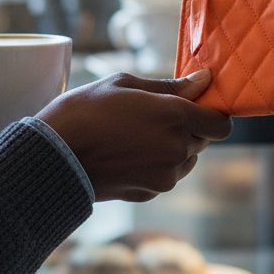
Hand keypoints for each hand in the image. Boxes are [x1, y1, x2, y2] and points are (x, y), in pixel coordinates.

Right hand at [38, 69, 231, 201]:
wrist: (52, 158)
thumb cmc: (83, 112)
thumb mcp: (123, 84)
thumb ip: (170, 85)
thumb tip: (203, 81)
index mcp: (174, 116)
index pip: (220, 123)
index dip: (211, 113)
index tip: (194, 105)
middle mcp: (176, 148)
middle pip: (203, 140)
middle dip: (187, 127)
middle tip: (152, 115)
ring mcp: (165, 175)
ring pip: (185, 159)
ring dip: (172, 146)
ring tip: (134, 135)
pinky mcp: (151, 192)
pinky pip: (166, 175)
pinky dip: (156, 164)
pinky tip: (126, 153)